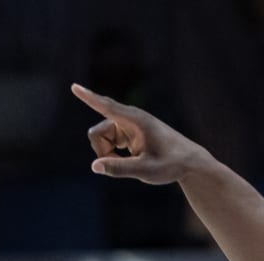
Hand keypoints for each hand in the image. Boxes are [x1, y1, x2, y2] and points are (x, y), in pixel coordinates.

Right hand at [73, 84, 211, 184]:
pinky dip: (112, 153)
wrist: (189, 162)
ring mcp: (127, 124)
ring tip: (131, 163)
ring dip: (107, 154)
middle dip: (101, 151)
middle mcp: (129, 118)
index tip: (74, 86)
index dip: (89, 98)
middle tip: (119, 165)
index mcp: (135, 120)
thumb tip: (94, 166)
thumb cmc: (171, 165)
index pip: (107, 107)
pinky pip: (108, 141)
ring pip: (101, 137)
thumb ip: (119, 168)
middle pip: (97, 132)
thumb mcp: (146, 170)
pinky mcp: (128, 132)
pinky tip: (130, 158)